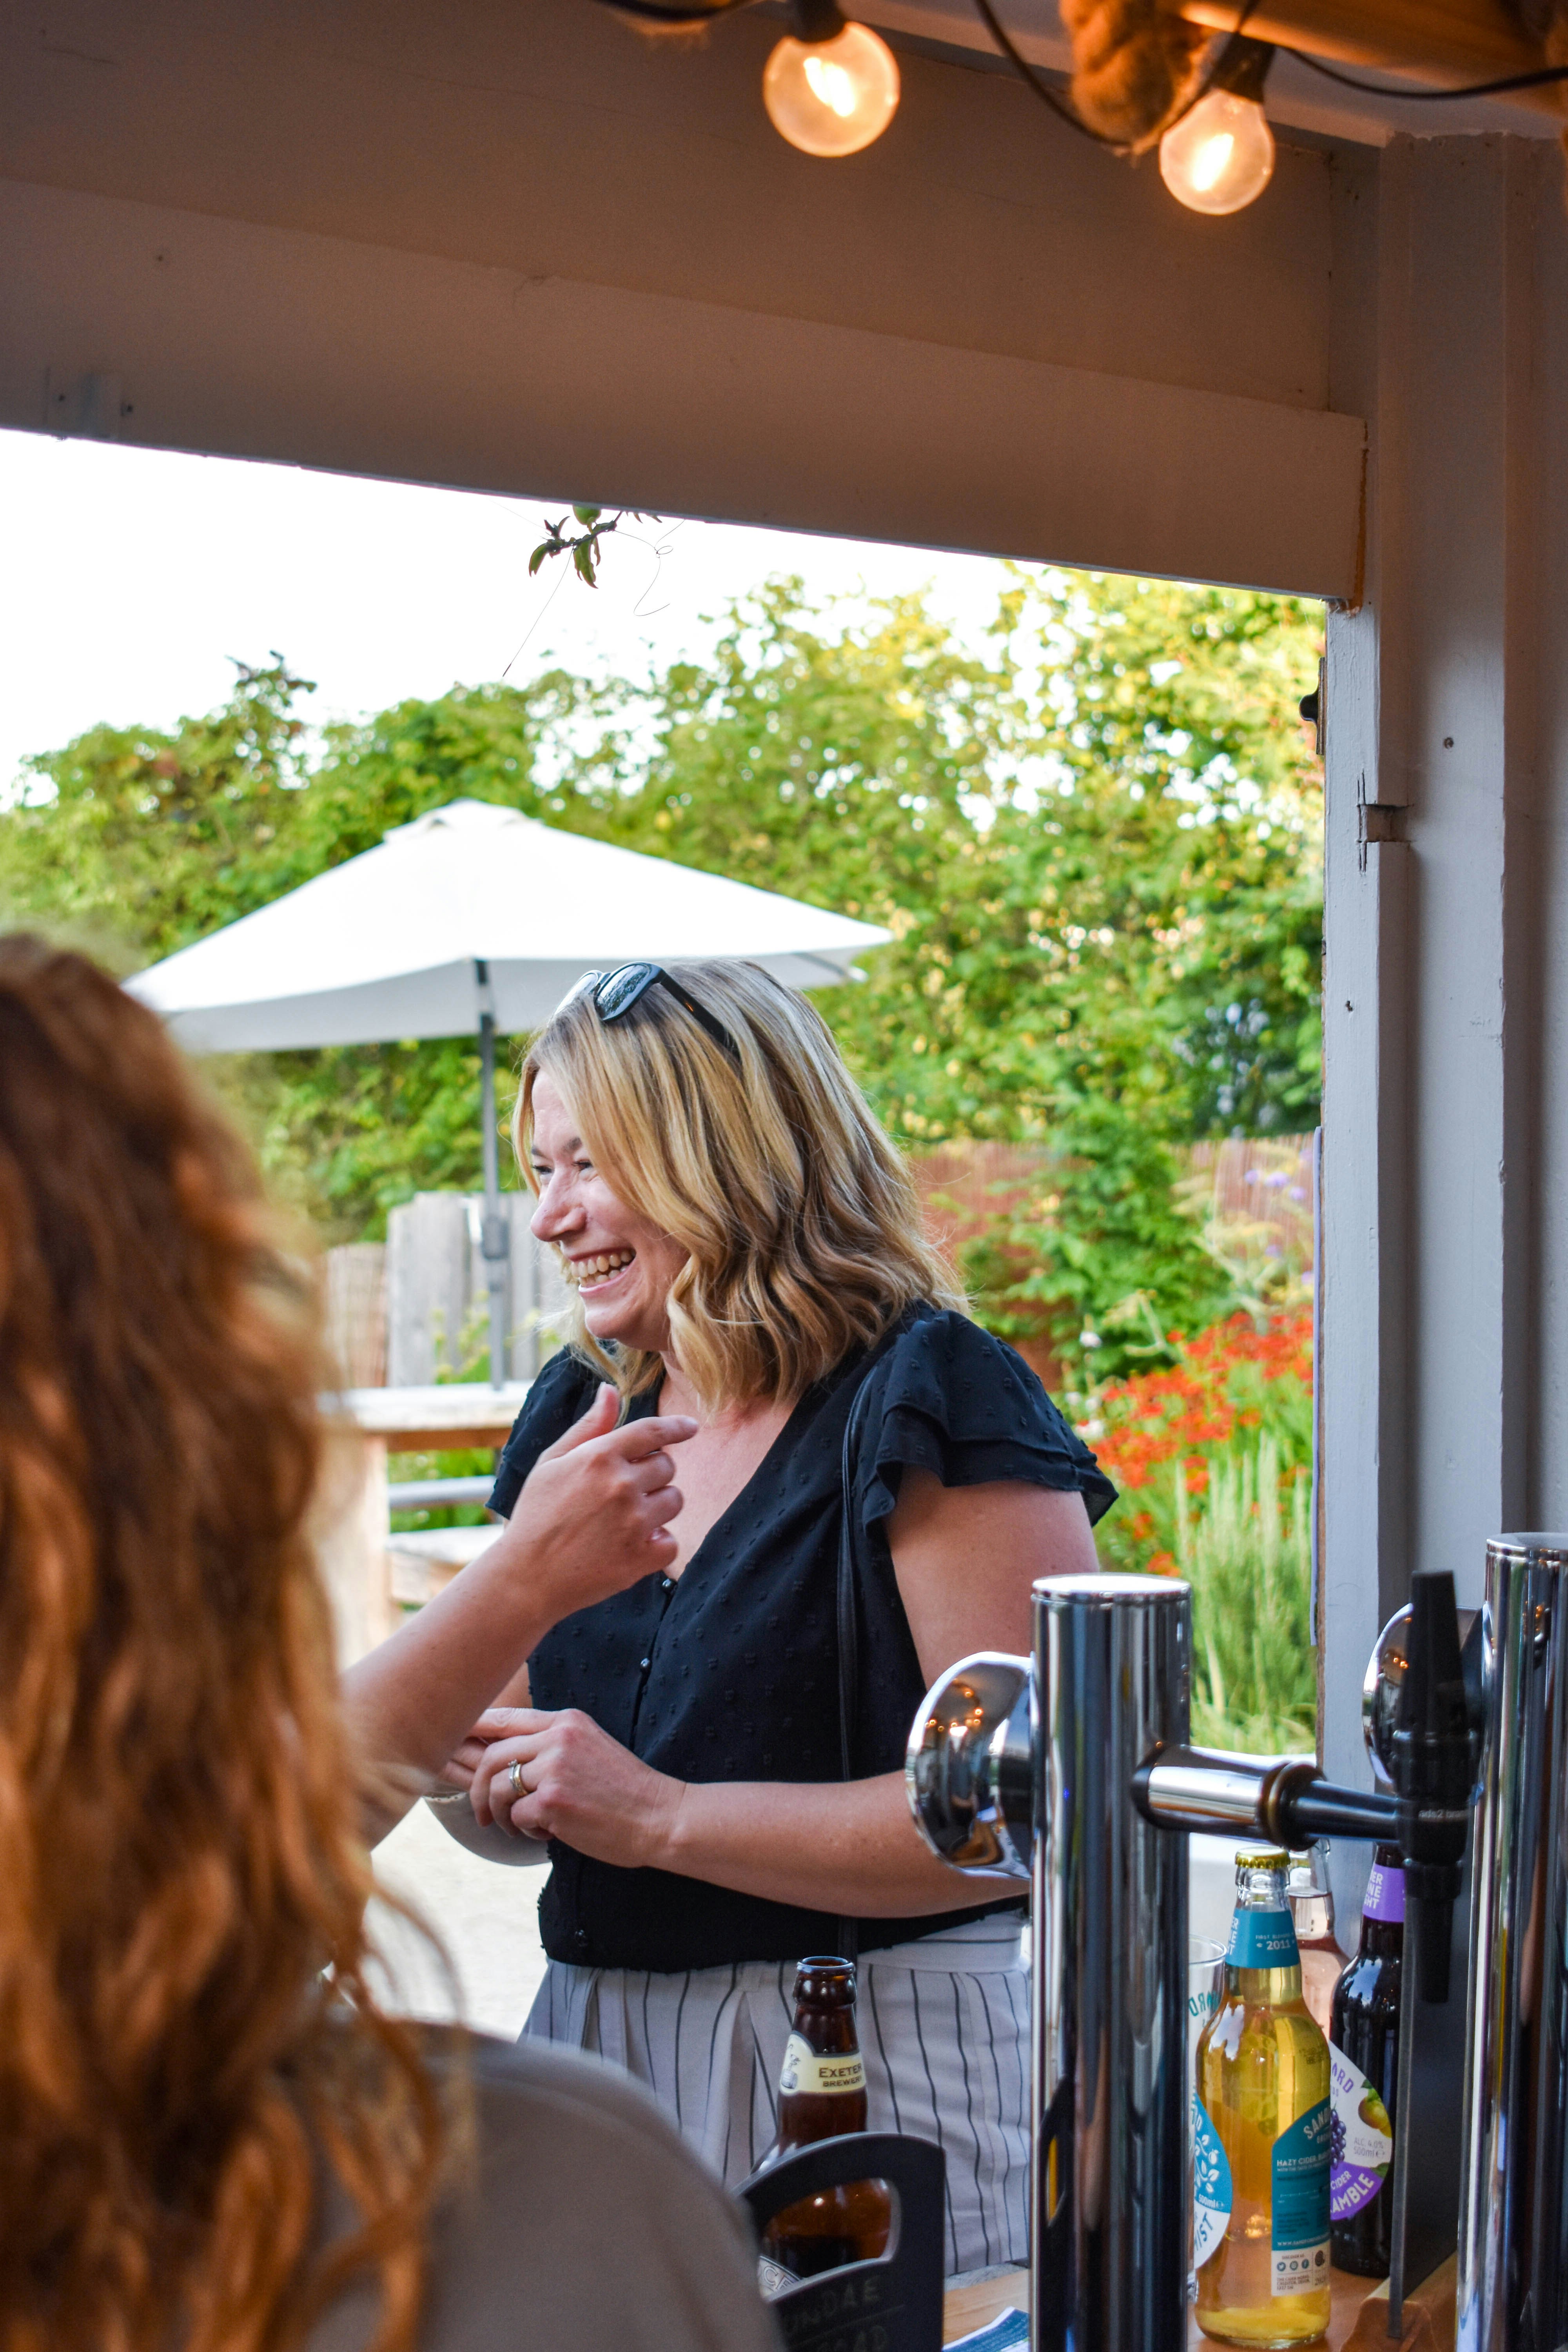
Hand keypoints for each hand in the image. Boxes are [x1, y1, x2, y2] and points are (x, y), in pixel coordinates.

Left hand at [465, 1705, 685, 1868]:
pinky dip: (525, 1830)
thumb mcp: (589, 1748)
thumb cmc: (623, 1790)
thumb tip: (499, 1756)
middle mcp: (558, 1738)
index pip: (505, 1718)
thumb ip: (550, 1744)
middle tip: (482, 1815)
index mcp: (567, 1721)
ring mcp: (556, 1768)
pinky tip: (546, 1833)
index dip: (473, 1730)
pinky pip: (517, 1816)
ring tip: (521, 1827)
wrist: (659, 1816)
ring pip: (499, 1788)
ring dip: (501, 1815)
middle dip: (478, 1789)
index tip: (451, 1743)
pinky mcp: (554, 1801)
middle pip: (492, 1756)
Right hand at [490, 1384, 696, 1620]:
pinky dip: (655, 1545)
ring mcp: (634, 1522)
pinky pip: (671, 1540)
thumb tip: (610, 1390)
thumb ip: (588, 1427)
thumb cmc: (536, 1515)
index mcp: (599, 1456)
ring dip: (657, 1507)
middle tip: (621, 1493)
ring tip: (624, 1520)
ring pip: (674, 1500)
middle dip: (651, 1475)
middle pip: (667, 1466)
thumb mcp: (551, 1462)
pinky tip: (627, 1547)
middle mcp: (621, 1485)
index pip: (652, 1431)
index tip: (690, 1427)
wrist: (526, 1578)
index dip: (676, 1427)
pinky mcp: (642, 1557)